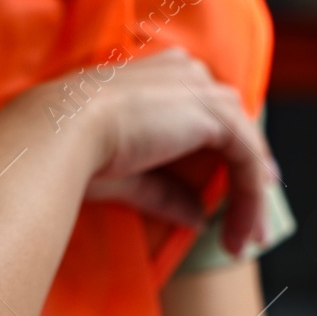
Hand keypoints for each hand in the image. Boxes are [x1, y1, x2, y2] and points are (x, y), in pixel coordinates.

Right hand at [33, 47, 279, 255]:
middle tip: (252, 229)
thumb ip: (166, 192)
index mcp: (162, 77)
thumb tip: (196, 217)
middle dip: (248, 181)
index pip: (209, 117)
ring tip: (247, 240)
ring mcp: (201, 89)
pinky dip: (250, 196)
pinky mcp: (214, 113)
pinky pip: (248, 158)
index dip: (228, 158)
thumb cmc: (77, 150)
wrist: (63, 133)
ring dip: (251, 197)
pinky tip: (244, 228)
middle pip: (235, 130)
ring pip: (245, 146)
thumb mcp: (130, 176)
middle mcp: (186, 74)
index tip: (236, 198)